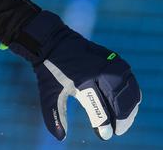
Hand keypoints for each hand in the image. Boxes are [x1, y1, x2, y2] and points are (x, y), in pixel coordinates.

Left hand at [10, 11, 140, 140]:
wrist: (52, 41)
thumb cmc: (49, 70)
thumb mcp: (48, 93)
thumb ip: (54, 116)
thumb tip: (60, 138)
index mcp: (81, 80)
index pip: (99, 108)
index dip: (104, 124)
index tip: (104, 135)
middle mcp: (98, 71)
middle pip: (119, 101)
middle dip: (121, 119)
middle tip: (117, 130)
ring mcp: (109, 63)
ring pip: (129, 91)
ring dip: (129, 109)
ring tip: (123, 121)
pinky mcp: (114, 58)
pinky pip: (130, 80)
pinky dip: (131, 94)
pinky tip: (126, 105)